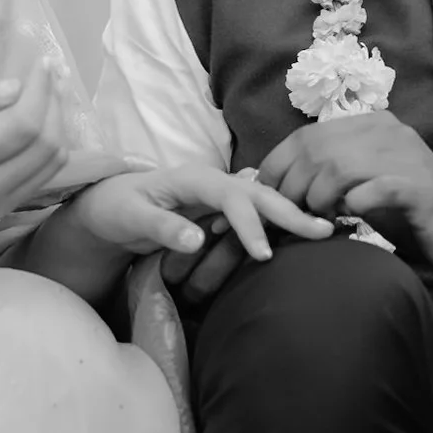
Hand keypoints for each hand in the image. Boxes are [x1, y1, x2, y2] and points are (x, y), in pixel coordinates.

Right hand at [0, 62, 72, 235]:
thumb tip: (14, 88)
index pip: (22, 126)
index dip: (40, 91)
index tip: (41, 63)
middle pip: (44, 145)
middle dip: (55, 104)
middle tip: (50, 75)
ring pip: (51, 163)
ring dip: (59, 124)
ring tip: (52, 94)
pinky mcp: (1, 211)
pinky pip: (43, 178)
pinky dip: (51, 148)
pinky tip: (44, 123)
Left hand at [69, 165, 335, 260]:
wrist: (107, 205)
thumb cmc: (114, 209)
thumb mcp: (129, 218)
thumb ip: (161, 227)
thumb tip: (199, 239)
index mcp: (192, 179)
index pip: (230, 196)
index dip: (249, 223)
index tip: (264, 254)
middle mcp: (212, 183)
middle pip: (258, 193)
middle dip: (291, 211)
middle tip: (324, 231)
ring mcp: (218, 196)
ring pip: (262, 202)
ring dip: (291, 216)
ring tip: (324, 232)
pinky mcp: (220, 211)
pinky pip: (254, 215)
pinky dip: (277, 223)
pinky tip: (298, 236)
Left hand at [257, 112, 432, 285]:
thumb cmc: (415, 217)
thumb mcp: (366, 190)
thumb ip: (330, 180)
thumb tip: (279, 190)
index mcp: (371, 126)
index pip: (304, 136)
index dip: (276, 168)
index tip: (268, 200)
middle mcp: (386, 132)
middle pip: (314, 150)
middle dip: (290, 188)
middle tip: (289, 219)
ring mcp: (405, 156)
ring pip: (336, 167)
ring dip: (316, 200)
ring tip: (318, 223)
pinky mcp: (419, 186)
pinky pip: (369, 190)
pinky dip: (350, 209)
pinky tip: (350, 222)